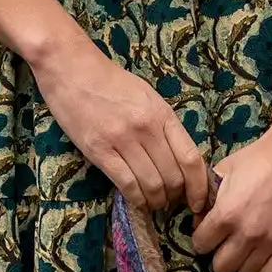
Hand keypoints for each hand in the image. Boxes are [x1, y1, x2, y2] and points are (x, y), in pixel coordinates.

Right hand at [31, 35, 209, 213]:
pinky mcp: (98, 150)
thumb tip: (179, 160)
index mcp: (162, 114)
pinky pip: (126, 184)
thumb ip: (164, 126)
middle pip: (173, 177)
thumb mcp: (147, 97)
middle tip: (171, 201)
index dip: (199, 187)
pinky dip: (136, 199)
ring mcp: (122, 139)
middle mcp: (147, 128)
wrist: (71, 68)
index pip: (191, 158)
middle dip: (176, 196)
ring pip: (151, 184)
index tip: (198, 202)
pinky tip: (137, 201)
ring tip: (154, 203)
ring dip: (156, 201)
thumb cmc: (111, 81)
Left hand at [191, 104, 271, 271]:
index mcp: (227, 213)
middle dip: (219, 256)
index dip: (201, 239)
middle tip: (226, 245)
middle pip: (221, 266)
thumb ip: (208, 197)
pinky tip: (261, 260)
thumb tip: (199, 221)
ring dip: (242, 263)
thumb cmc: (261, 155)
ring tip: (246, 250)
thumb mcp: (225, 170)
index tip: (208, 235)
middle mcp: (248, 233)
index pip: (201, 244)